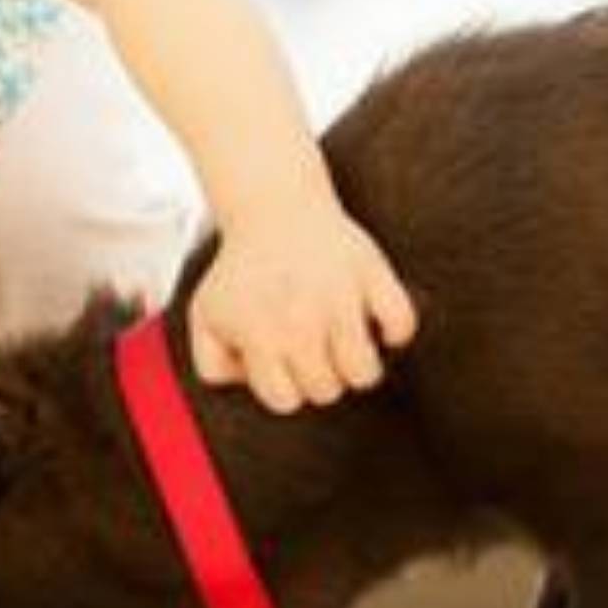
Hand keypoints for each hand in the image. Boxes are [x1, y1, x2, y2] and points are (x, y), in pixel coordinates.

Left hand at [188, 196, 417, 411]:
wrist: (273, 207)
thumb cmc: (243, 270)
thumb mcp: (206, 318)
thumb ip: (212, 366)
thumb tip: (251, 384)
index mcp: (260, 333)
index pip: (286, 400)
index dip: (285, 386)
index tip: (283, 362)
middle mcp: (299, 319)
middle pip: (327, 390)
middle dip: (320, 376)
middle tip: (312, 348)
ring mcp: (339, 296)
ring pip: (365, 373)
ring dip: (357, 366)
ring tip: (344, 344)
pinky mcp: (371, 273)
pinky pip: (401, 323)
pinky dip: (395, 330)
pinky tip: (374, 321)